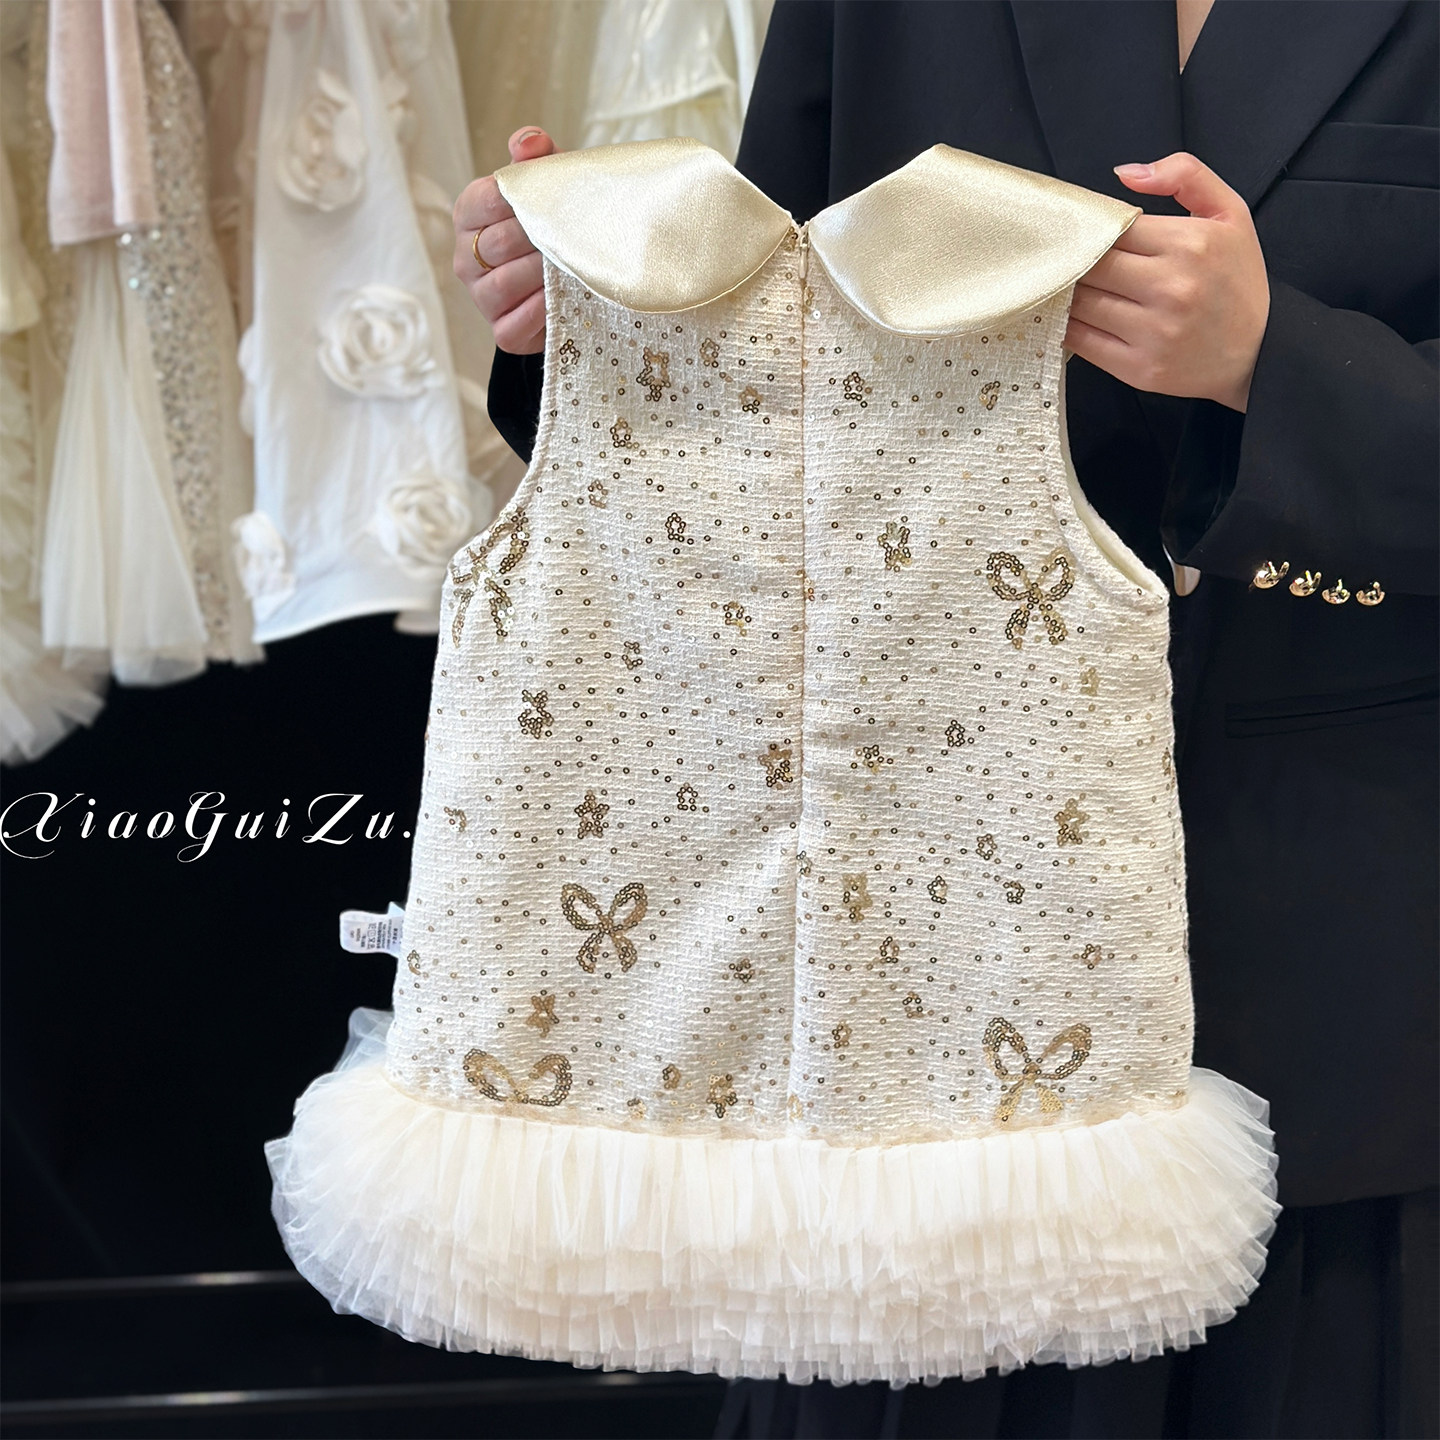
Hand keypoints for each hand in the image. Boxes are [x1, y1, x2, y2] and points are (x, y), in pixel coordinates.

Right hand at [452, 126, 555, 354]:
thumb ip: (536, 159)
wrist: (568, 283)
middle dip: (536, 238)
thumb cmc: (551, 227)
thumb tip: (530, 143)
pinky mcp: (501, 329)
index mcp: (470, 215)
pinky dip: (537, 311)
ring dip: (539, 273)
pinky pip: (512, 323)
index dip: (517, 199)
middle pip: (497, 243)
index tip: (547, 200)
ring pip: (503, 283)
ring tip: (567, 264)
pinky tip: (558, 297)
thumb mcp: (546, 188)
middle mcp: (466, 257)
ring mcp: (480, 296)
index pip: (482, 199)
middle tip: (568, 234)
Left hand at [1066, 153, 1269, 411]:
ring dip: (1067, 293)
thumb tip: (1124, 173)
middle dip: (1076, 261)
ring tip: (1070, 286)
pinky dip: (1067, 326)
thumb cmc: (1238, 279)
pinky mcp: (1138, 368)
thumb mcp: (1229, 213)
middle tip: (1068, 260)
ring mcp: (1153, 332)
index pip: (1114, 228)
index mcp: (1190, 244)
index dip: (1094, 228)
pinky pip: (1081, 341)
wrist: (1258, 353)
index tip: (1086, 233)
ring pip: (1081, 302)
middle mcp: (1171, 288)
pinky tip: (1072, 316)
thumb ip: (1185, 175)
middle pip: (1091, 265)